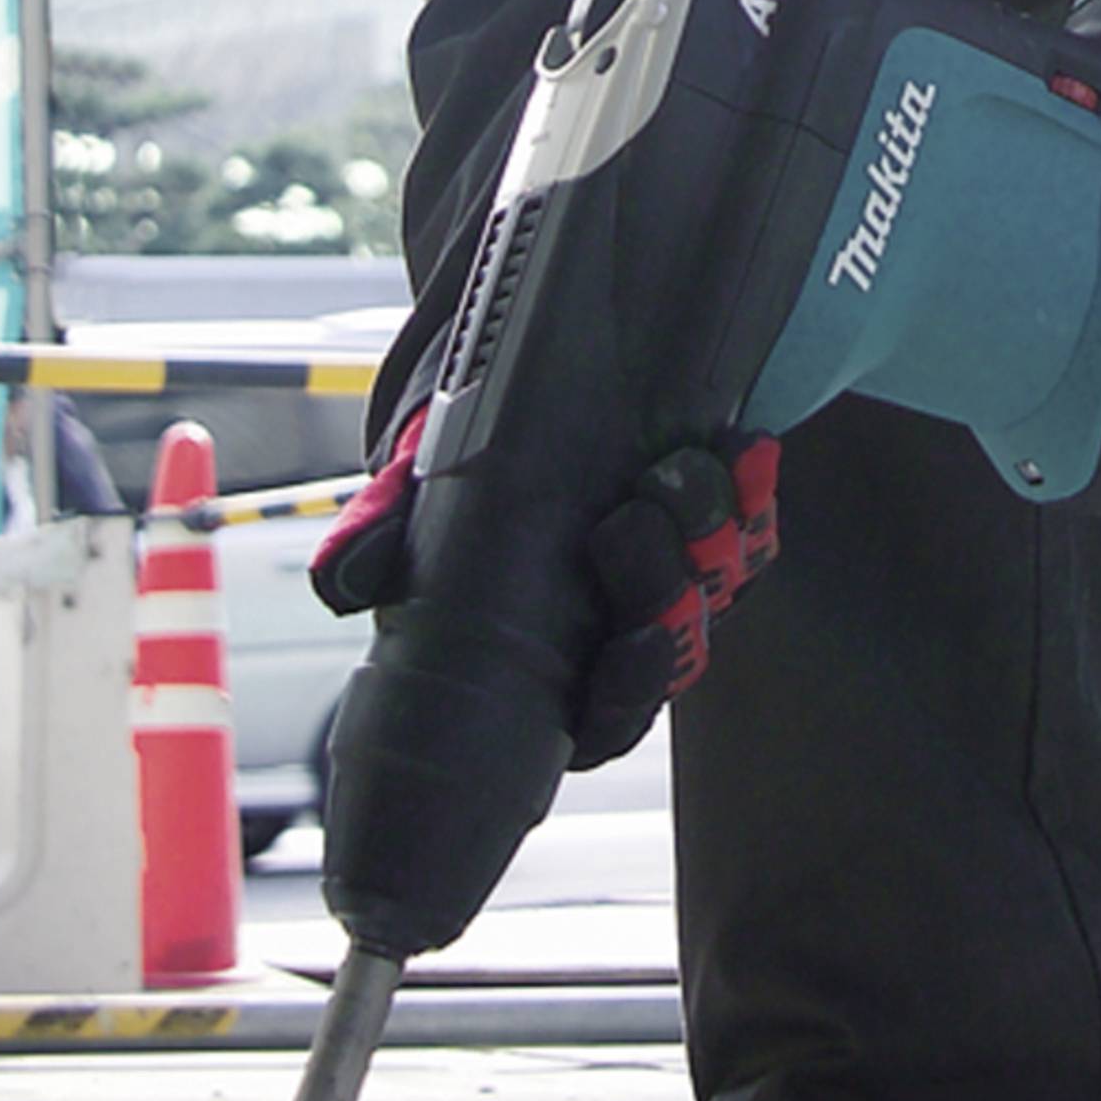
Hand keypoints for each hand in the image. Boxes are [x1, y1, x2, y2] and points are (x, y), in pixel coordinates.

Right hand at [311, 409, 781, 768]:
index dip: (624, 696)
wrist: (521, 384)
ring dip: (709, 532)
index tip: (625, 653)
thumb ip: (381, 538)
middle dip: (666, 593)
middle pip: (675, 646)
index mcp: (555, 662)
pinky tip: (744, 449)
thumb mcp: (410, 497)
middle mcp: (625, 628)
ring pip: (720, 584)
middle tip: (633, 524)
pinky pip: (754, 522)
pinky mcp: (722, 520)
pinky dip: (752, 489)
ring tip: (677, 471)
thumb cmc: (460, 467)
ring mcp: (681, 575)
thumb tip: (346, 587)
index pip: (604, 716)